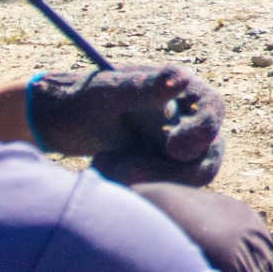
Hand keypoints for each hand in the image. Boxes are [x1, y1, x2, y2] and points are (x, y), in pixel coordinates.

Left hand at [27, 65, 225, 186]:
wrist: (59, 126)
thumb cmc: (82, 100)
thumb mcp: (110, 94)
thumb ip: (146, 89)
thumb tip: (181, 79)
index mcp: (184, 93)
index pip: (213, 112)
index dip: (202, 132)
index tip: (174, 148)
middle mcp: (188, 123)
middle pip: (207, 156)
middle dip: (170, 172)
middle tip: (127, 174)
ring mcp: (177, 152)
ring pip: (186, 180)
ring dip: (150, 181)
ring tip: (105, 166)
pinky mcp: (162, 176)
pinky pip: (166, 192)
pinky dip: (139, 188)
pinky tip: (108, 172)